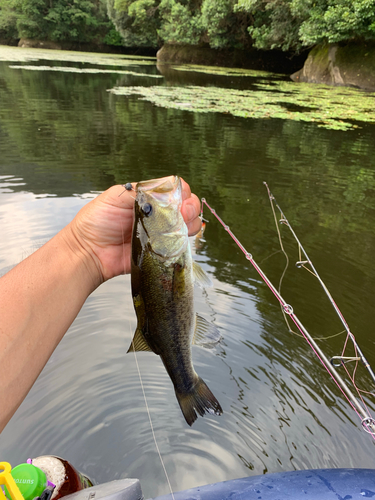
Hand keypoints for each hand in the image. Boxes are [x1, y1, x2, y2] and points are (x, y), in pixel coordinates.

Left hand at [66, 179, 201, 282]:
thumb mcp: (116, 197)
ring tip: (183, 224)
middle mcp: (157, 214)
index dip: (181, 192)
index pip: (173, 189)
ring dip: (191, 221)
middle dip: (190, 206)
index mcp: (147, 198)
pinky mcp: (162, 251)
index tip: (178, 198)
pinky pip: (181, 245)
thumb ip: (140, 191)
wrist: (89, 252)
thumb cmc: (97, 222)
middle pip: (186, 205)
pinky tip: (181, 237)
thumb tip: (165, 189)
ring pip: (188, 223)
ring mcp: (161, 233)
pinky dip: (187, 239)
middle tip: (183, 213)